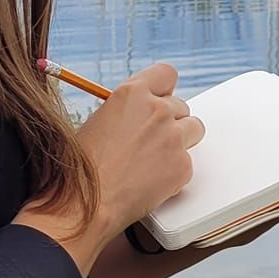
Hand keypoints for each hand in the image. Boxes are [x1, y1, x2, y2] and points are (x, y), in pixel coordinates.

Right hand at [78, 64, 204, 230]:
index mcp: (132, 94)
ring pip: (193, 129)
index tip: (160, 99)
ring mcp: (174, 138)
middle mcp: (157, 110)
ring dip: (180, 140)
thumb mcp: (98, 122)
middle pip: (181, 105)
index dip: (163, 89)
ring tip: (155, 158)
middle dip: (169, 120)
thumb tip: (137, 114)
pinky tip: (152, 179)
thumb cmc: (84, 167)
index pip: (166, 74)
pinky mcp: (183, 165)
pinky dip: (175, 170)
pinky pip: (188, 161)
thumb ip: (126, 111)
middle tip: (151, 140)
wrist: (88, 203)